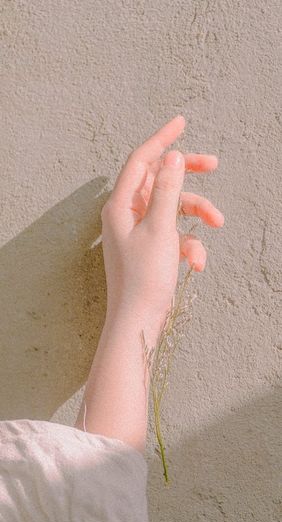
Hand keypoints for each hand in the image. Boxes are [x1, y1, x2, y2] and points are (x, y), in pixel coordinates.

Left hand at [101, 115, 223, 316]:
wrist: (138, 322)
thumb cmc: (143, 278)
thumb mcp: (160, 229)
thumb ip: (167, 190)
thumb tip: (172, 157)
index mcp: (120, 205)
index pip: (141, 161)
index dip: (161, 139)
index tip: (181, 122)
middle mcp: (126, 214)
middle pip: (159, 181)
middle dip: (188, 176)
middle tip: (214, 164)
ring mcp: (139, 232)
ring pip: (172, 208)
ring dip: (196, 214)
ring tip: (217, 224)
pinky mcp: (150, 249)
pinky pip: (174, 235)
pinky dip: (188, 244)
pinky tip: (196, 264)